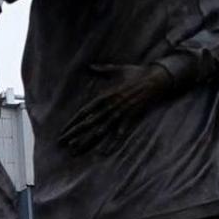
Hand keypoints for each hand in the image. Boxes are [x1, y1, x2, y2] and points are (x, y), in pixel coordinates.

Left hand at [52, 56, 192, 152]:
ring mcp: (121, 112)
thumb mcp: (118, 70)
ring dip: (88, 140)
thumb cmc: (137, 73)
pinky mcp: (132, 117)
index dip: (72, 121)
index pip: (84, 111)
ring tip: (76, 149)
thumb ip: (103, 70)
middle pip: (88, 122)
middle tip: (61, 143)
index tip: (62, 130)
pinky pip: (121, 132)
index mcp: (105, 95)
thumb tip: (90, 66)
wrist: (158, 77)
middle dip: (74, 133)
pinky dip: (112, 142)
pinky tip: (104, 152)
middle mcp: (111, 105)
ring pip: (101, 129)